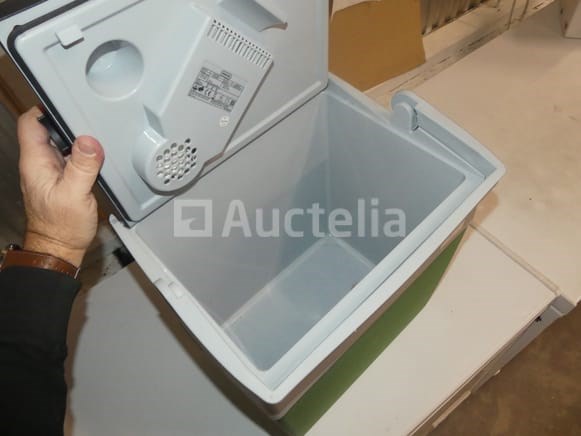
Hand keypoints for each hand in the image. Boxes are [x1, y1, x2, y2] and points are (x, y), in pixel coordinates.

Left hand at [18, 107, 104, 267]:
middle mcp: (40, 164)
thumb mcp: (75, 195)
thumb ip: (82, 167)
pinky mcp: (62, 180)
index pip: (30, 123)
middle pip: (47, 130)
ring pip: (61, 143)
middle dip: (67, 123)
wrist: (61, 248)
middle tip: (88, 121)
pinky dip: (82, 155)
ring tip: (94, 139)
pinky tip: (94, 159)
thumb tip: (89, 141)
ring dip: (76, 140)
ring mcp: (50, 172)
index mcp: (36, 163)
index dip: (45, 109)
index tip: (65, 104)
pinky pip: (70, 158)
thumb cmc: (62, 227)